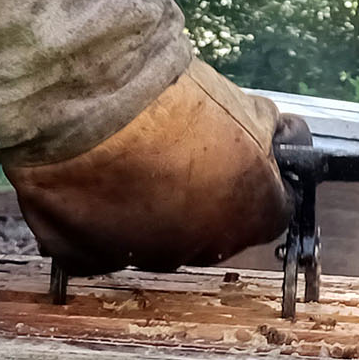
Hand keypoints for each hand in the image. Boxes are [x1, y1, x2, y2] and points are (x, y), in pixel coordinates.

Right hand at [2, 59, 294, 275]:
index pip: (271, 211)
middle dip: (200, 198)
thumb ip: (264, 133)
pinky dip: (95, 220)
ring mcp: (140, 258)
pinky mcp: (83, 258)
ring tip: (124, 161)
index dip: (258, 182)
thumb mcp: (245, 107)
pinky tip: (89, 181)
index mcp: (246, 215)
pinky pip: (97, 245)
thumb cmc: (172, 101)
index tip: (245, 157)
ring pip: (151, 239)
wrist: (91, 108)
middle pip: (208, 228)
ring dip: (147, 210)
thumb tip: (276, 135)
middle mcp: (199, 248)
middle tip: (175, 154)